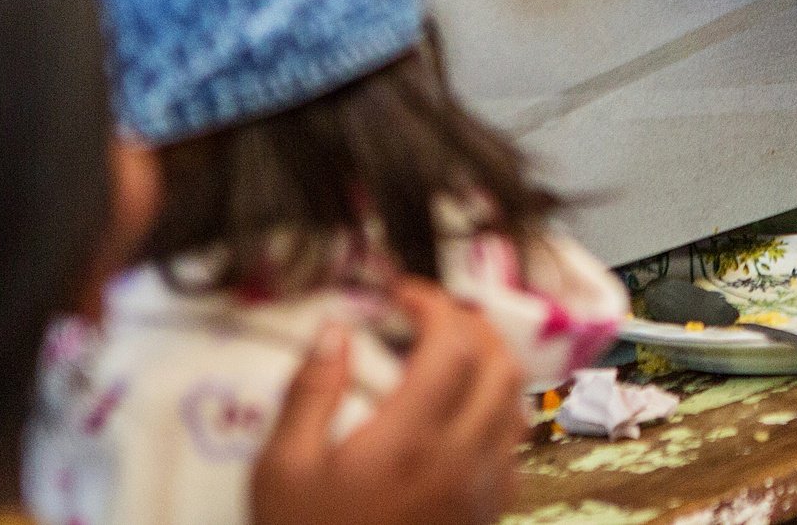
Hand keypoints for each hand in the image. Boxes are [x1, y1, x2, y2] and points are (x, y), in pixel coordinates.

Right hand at [250, 280, 526, 524]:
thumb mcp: (280, 470)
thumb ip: (311, 392)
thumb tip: (335, 329)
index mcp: (412, 441)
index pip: (453, 345)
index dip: (433, 304)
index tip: (401, 294)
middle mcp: (463, 460)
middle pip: (501, 366)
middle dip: (473, 327)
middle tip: (432, 318)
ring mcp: (482, 492)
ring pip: (516, 407)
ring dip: (492, 368)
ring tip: (449, 358)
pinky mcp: (486, 518)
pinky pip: (512, 450)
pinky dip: (496, 415)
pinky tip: (459, 417)